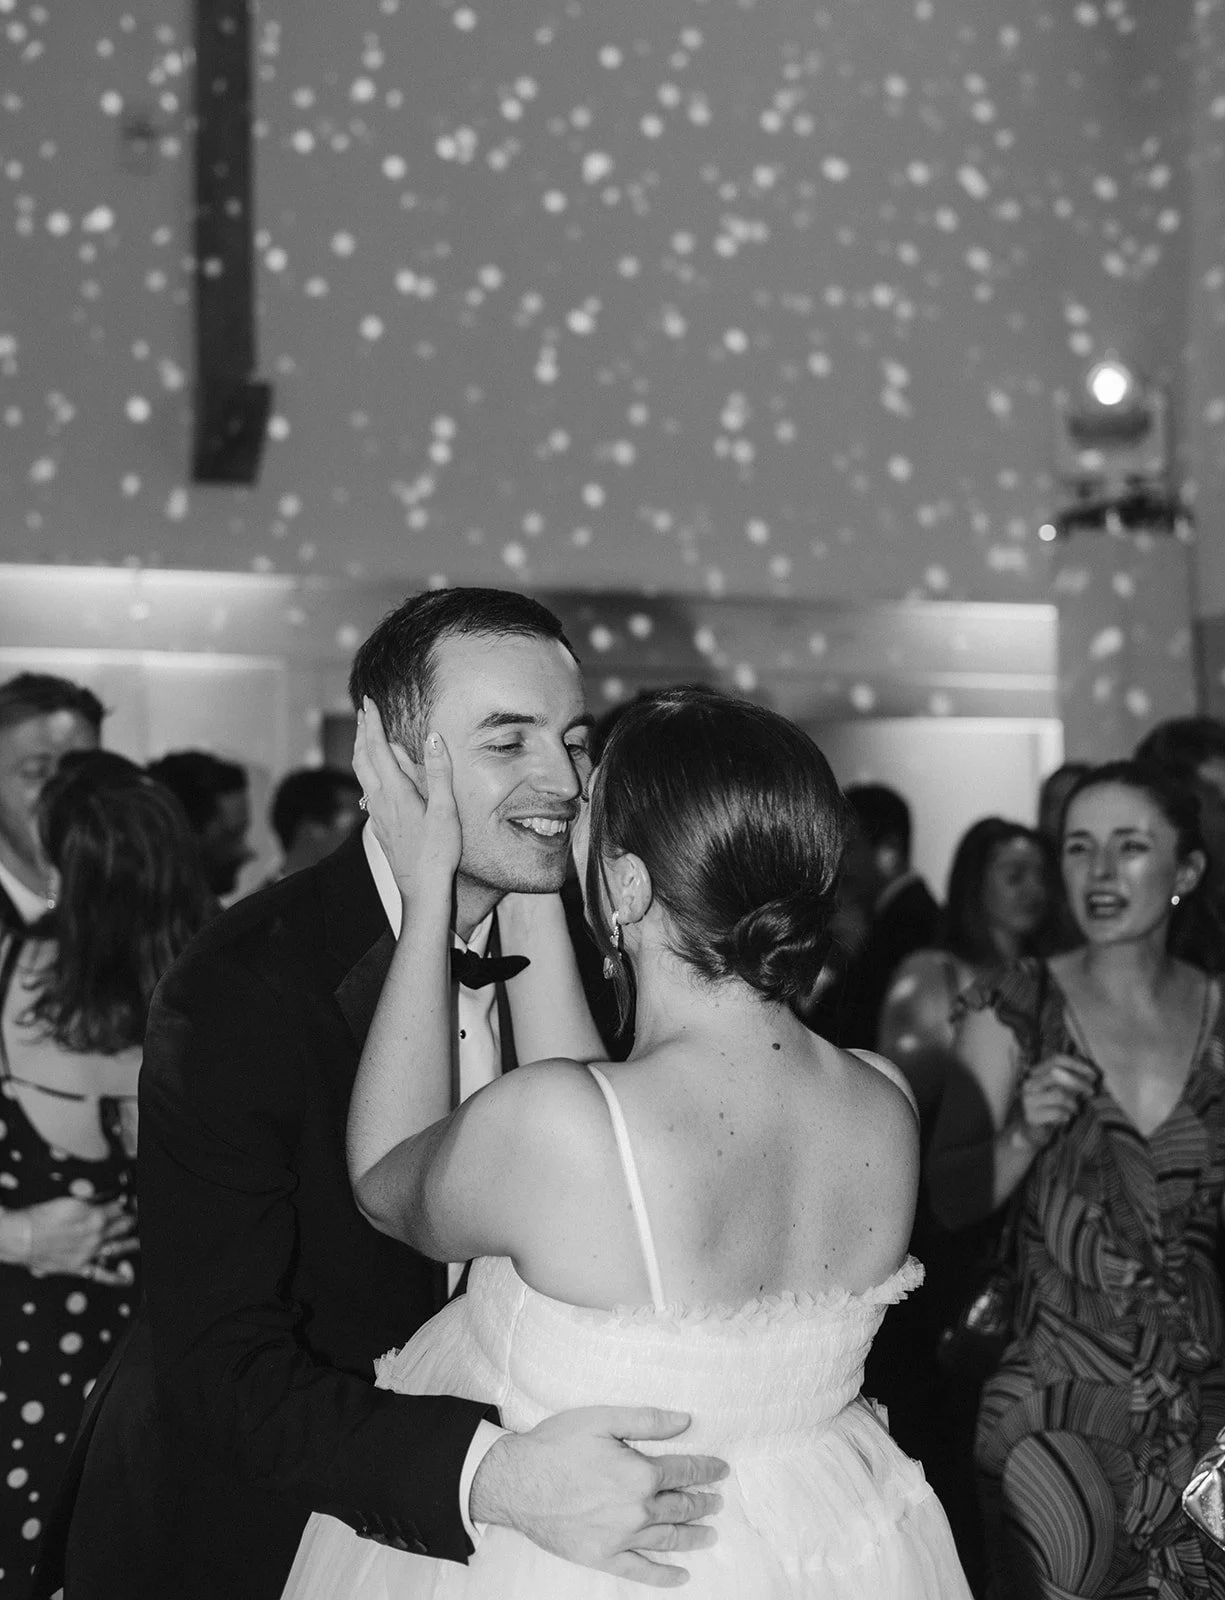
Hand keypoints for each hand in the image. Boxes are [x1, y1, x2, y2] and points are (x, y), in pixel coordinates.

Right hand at [25, 1196, 137, 1282]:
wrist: (22, 1238)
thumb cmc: (41, 1216)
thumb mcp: (70, 1201)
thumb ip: (91, 1200)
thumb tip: (107, 1197)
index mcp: (95, 1216)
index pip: (120, 1207)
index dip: (128, 1202)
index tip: (132, 1201)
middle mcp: (97, 1235)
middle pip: (123, 1225)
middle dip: (133, 1219)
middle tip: (138, 1216)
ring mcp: (90, 1253)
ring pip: (119, 1247)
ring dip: (134, 1242)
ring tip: (142, 1239)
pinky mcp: (80, 1267)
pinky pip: (101, 1274)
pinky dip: (116, 1278)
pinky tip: (127, 1278)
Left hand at [353, 698, 460, 897]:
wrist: (421, 890)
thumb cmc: (437, 852)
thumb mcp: (445, 810)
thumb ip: (438, 772)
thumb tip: (433, 737)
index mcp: (395, 792)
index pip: (378, 748)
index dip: (372, 723)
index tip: (368, 703)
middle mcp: (379, 800)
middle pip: (362, 758)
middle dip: (362, 732)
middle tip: (363, 711)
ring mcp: (376, 814)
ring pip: (361, 774)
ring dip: (361, 750)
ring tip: (364, 735)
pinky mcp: (379, 826)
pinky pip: (367, 789)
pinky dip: (366, 770)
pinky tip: (373, 775)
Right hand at [470, 1406, 727, 1586]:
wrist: (516, 1481)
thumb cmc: (557, 1444)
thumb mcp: (602, 1418)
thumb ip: (647, 1420)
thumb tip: (685, 1420)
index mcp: (640, 1474)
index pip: (684, 1471)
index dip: (706, 1469)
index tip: (721, 1470)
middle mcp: (637, 1510)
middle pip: (680, 1507)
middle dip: (703, 1503)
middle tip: (718, 1501)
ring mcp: (620, 1538)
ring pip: (667, 1539)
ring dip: (693, 1536)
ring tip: (711, 1534)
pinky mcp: (602, 1557)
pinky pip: (640, 1571)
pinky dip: (663, 1575)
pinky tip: (681, 1576)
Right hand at [1015, 1053, 1098, 1148]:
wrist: (1030, 1133)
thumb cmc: (1050, 1109)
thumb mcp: (1060, 1091)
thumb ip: (1071, 1081)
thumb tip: (1092, 1075)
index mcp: (1036, 1073)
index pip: (1056, 1060)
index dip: (1076, 1064)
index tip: (1093, 1073)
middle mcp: (1029, 1084)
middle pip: (1056, 1074)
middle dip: (1078, 1081)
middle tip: (1091, 1092)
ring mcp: (1028, 1100)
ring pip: (1058, 1094)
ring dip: (1074, 1102)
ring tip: (1076, 1109)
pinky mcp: (1031, 1116)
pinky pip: (1057, 1112)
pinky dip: (1067, 1115)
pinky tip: (1067, 1118)